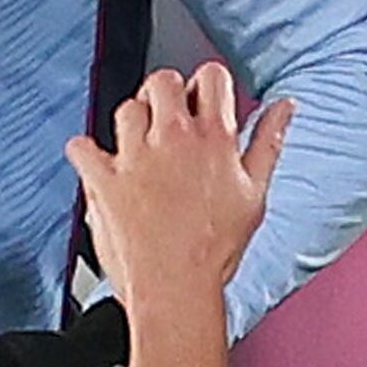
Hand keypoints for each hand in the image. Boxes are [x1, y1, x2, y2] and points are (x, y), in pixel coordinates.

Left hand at [65, 62, 294, 333]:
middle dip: (165, 94)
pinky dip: (86, 153)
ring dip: (132, 122)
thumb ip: (268, 142)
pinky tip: (101, 165)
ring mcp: (135, 158)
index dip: (205, 85)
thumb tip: (285, 106)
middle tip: (168, 122)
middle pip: (162, 81)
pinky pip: (81, 146)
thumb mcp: (255, 194)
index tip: (201, 101)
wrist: (176, 289)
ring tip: (140, 150)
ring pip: (125, 108)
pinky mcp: (104, 180)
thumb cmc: (216, 250)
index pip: (211, 77)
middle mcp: (173, 139)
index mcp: (214, 139)